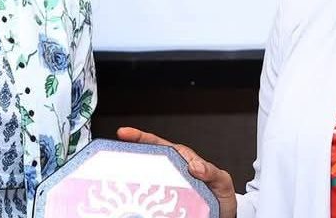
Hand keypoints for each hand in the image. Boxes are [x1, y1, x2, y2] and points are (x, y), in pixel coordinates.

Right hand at [116, 127, 237, 217]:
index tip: (125, 133)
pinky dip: (139, 199)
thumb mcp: (222, 182)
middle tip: (113, 156)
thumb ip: (212, 172)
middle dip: (128, 156)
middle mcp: (172, 173)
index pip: (159, 144)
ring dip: (131, 179)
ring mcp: (167, 188)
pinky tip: (130, 200)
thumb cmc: (221, 197)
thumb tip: (195, 165)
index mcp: (184, 161)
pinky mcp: (164, 203)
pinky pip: (149, 199)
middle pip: (146, 161)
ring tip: (117, 179)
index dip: (141, 137)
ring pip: (145, 179)